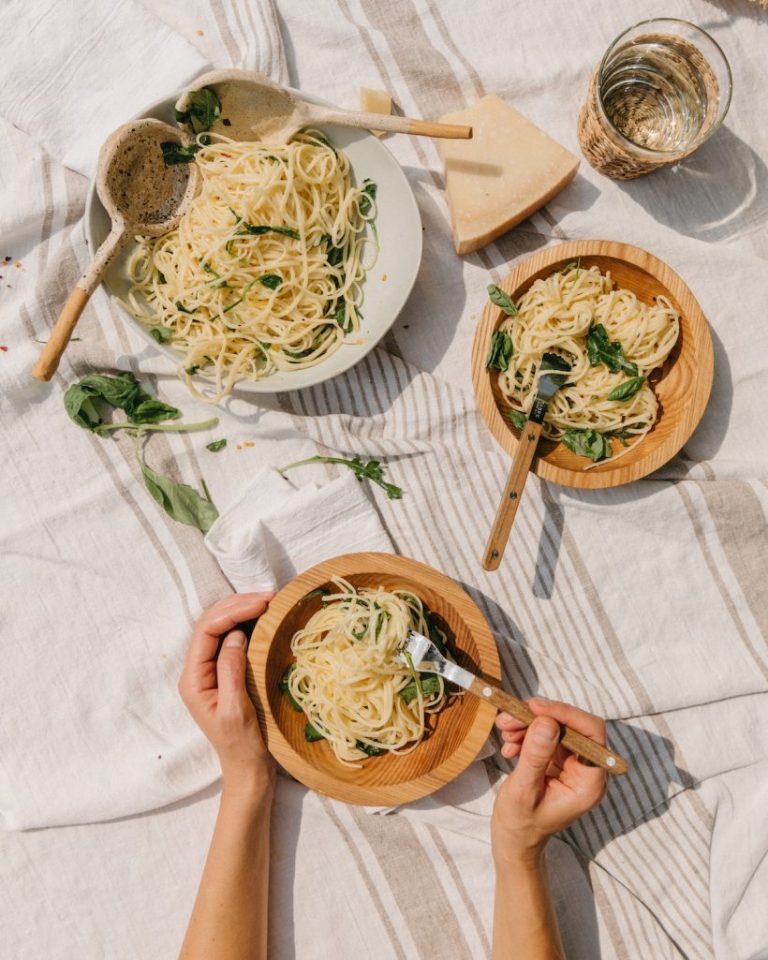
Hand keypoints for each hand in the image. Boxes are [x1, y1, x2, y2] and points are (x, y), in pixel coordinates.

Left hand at [178, 592, 275, 796]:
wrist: (249, 770)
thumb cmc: (242, 746)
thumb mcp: (236, 711)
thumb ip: (231, 671)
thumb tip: (235, 635)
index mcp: (193, 679)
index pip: (207, 631)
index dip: (233, 611)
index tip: (263, 604)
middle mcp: (197, 671)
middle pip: (211, 623)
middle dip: (238, 605)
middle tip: (270, 597)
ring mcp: (211, 671)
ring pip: (221, 628)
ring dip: (243, 611)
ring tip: (269, 602)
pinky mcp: (227, 673)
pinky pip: (232, 639)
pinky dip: (248, 624)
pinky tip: (265, 618)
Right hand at [491, 698, 606, 868]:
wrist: (514, 841)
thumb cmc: (520, 825)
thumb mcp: (523, 791)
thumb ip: (536, 756)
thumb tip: (546, 721)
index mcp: (589, 783)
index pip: (592, 733)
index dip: (566, 714)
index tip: (535, 707)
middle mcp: (586, 770)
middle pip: (571, 727)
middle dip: (538, 718)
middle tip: (509, 718)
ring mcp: (573, 765)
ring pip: (556, 727)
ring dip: (528, 724)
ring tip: (504, 732)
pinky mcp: (558, 761)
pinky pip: (545, 736)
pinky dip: (525, 734)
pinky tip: (509, 746)